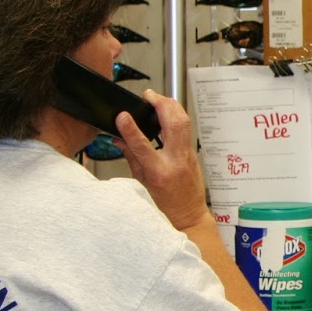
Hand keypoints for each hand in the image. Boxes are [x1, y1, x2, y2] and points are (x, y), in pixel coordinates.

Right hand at [116, 89, 209, 232]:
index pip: (143, 146)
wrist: (189, 215)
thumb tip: (119, 139)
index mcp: (159, 172)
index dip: (130, 129)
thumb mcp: (142, 183)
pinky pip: (186, 128)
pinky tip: (167, 112)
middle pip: (174, 124)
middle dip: (162, 103)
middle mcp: (177, 161)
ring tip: (157, 99)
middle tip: (149, 95)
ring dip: (171, 106)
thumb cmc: (166, 205)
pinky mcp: (192, 153)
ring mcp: (187, 156)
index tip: (122, 116)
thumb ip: (131, 158)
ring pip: (184, 122)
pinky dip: (176, 116)